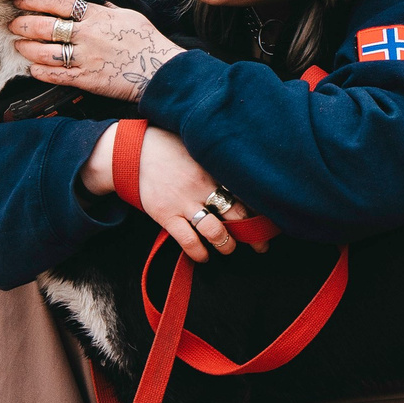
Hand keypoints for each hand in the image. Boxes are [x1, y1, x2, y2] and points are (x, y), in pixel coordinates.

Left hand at [14, 0, 184, 101]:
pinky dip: (41, 72)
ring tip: (19, 46)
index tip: (22, 1)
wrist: (160, 71)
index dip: (37, 0)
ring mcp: (86, 58)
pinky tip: (33, 70)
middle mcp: (88, 35)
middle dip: (24, 25)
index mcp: (98, 16)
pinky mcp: (87, 79)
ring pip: (46, 52)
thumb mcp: (129, 16)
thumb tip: (98, 2)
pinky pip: (57, 75)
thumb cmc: (148, 41)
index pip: (60, 2)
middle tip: (13, 24)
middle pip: (46, 27)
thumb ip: (108, 9)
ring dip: (28, 49)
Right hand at [82, 123, 266, 262]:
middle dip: (252, 233)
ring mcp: (184, 202)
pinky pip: (188, 241)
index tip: (271, 219)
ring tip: (229, 248)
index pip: (246, 191)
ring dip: (227, 245)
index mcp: (214, 166)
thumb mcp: (197, 145)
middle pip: (237, 214)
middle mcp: (203, 185)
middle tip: (261, 243)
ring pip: (216, 231)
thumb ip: (218, 158)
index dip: (261, 208)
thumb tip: (245, 167)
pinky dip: (199, 254)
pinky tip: (204, 257)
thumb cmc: (168, 146)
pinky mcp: (166, 215)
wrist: (132, 152)